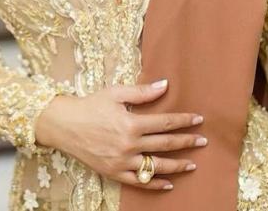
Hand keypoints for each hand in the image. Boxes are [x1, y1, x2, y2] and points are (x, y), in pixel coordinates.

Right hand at [34, 79, 205, 190]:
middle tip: (202, 141)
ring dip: (177, 165)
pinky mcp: (114, 173)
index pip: (165, 123)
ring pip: (156, 166)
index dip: (183, 121)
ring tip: (191, 164)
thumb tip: (164, 85)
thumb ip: (142, 92)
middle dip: (186, 142)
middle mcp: (129, 145)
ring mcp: (122, 162)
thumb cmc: (90, 105)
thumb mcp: (115, 93)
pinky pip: (139, 182)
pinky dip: (155, 183)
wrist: (65, 125)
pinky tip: (168, 182)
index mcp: (131, 123)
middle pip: (165, 145)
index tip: (198, 119)